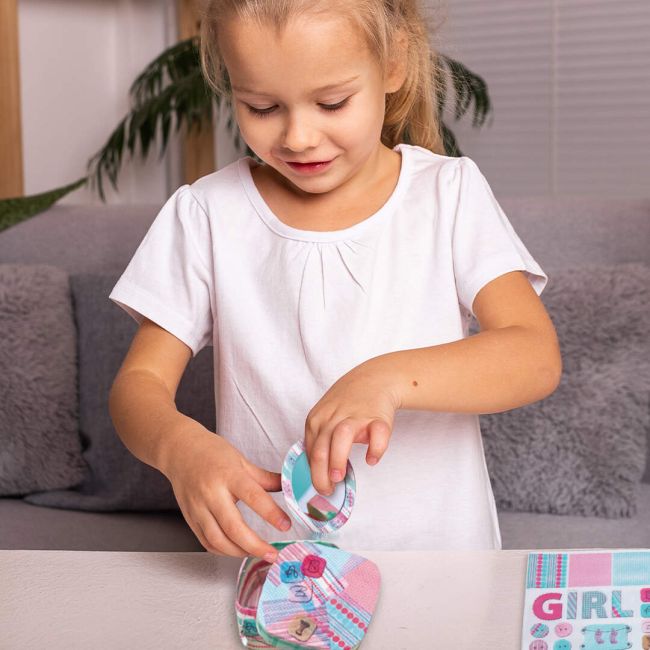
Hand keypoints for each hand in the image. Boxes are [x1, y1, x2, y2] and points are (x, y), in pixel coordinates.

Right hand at [161, 422, 291, 561]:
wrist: (179, 450)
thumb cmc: (210, 452)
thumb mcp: (241, 460)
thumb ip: (265, 478)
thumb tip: (288, 488)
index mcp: (229, 474)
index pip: (253, 497)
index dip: (271, 513)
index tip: (286, 525)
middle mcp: (212, 493)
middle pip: (233, 527)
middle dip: (255, 545)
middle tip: (272, 554)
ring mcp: (198, 507)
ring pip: (218, 540)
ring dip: (240, 552)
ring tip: (258, 554)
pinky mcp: (190, 518)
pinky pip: (206, 541)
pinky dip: (223, 551)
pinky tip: (237, 550)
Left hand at [304, 359, 399, 494]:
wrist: (375, 378)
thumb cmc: (347, 402)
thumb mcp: (324, 416)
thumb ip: (319, 440)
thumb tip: (316, 472)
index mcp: (317, 420)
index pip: (309, 451)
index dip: (312, 473)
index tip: (319, 487)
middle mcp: (333, 417)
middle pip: (320, 448)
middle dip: (320, 473)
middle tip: (326, 490)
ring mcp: (356, 416)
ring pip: (340, 437)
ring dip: (337, 459)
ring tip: (339, 477)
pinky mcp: (378, 417)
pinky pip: (377, 434)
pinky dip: (375, 448)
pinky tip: (372, 459)